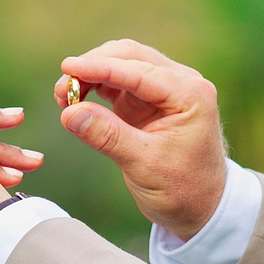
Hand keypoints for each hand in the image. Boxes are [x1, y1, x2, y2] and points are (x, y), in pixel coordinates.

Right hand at [57, 40, 228, 238]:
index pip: (139, 71)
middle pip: (129, 57)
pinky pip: (118, 82)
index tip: (66, 68)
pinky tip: (76, 100)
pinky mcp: (148, 100)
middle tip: (61, 89)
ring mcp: (164, 89)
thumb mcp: (144, 165)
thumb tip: (69, 112)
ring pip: (122, 65)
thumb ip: (107, 136)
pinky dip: (96, 86)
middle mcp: (180, 83)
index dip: (100, 68)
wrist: (202, 206)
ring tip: (63, 96)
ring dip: (91, 74)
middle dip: (93, 67)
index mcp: (190, 94)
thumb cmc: (182, 189)